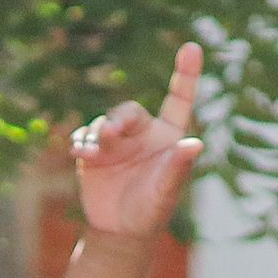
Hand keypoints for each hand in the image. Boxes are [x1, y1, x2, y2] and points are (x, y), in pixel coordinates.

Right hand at [68, 41, 203, 239]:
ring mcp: (116, 143)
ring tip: (92, 152)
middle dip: (119, 119)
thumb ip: (178, 167)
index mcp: (168, 135)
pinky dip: (81, 143)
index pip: (179, 99)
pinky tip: (81, 154)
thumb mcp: (166, 191)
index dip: (186, 73)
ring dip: (97, 134)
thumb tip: (196, 144)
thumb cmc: (151, 210)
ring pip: (104, 123)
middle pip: (129, 111)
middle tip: (111, 133)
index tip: (192, 47)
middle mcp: (142, 133)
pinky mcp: (92, 154)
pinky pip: (84, 138)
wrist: (119, 230)